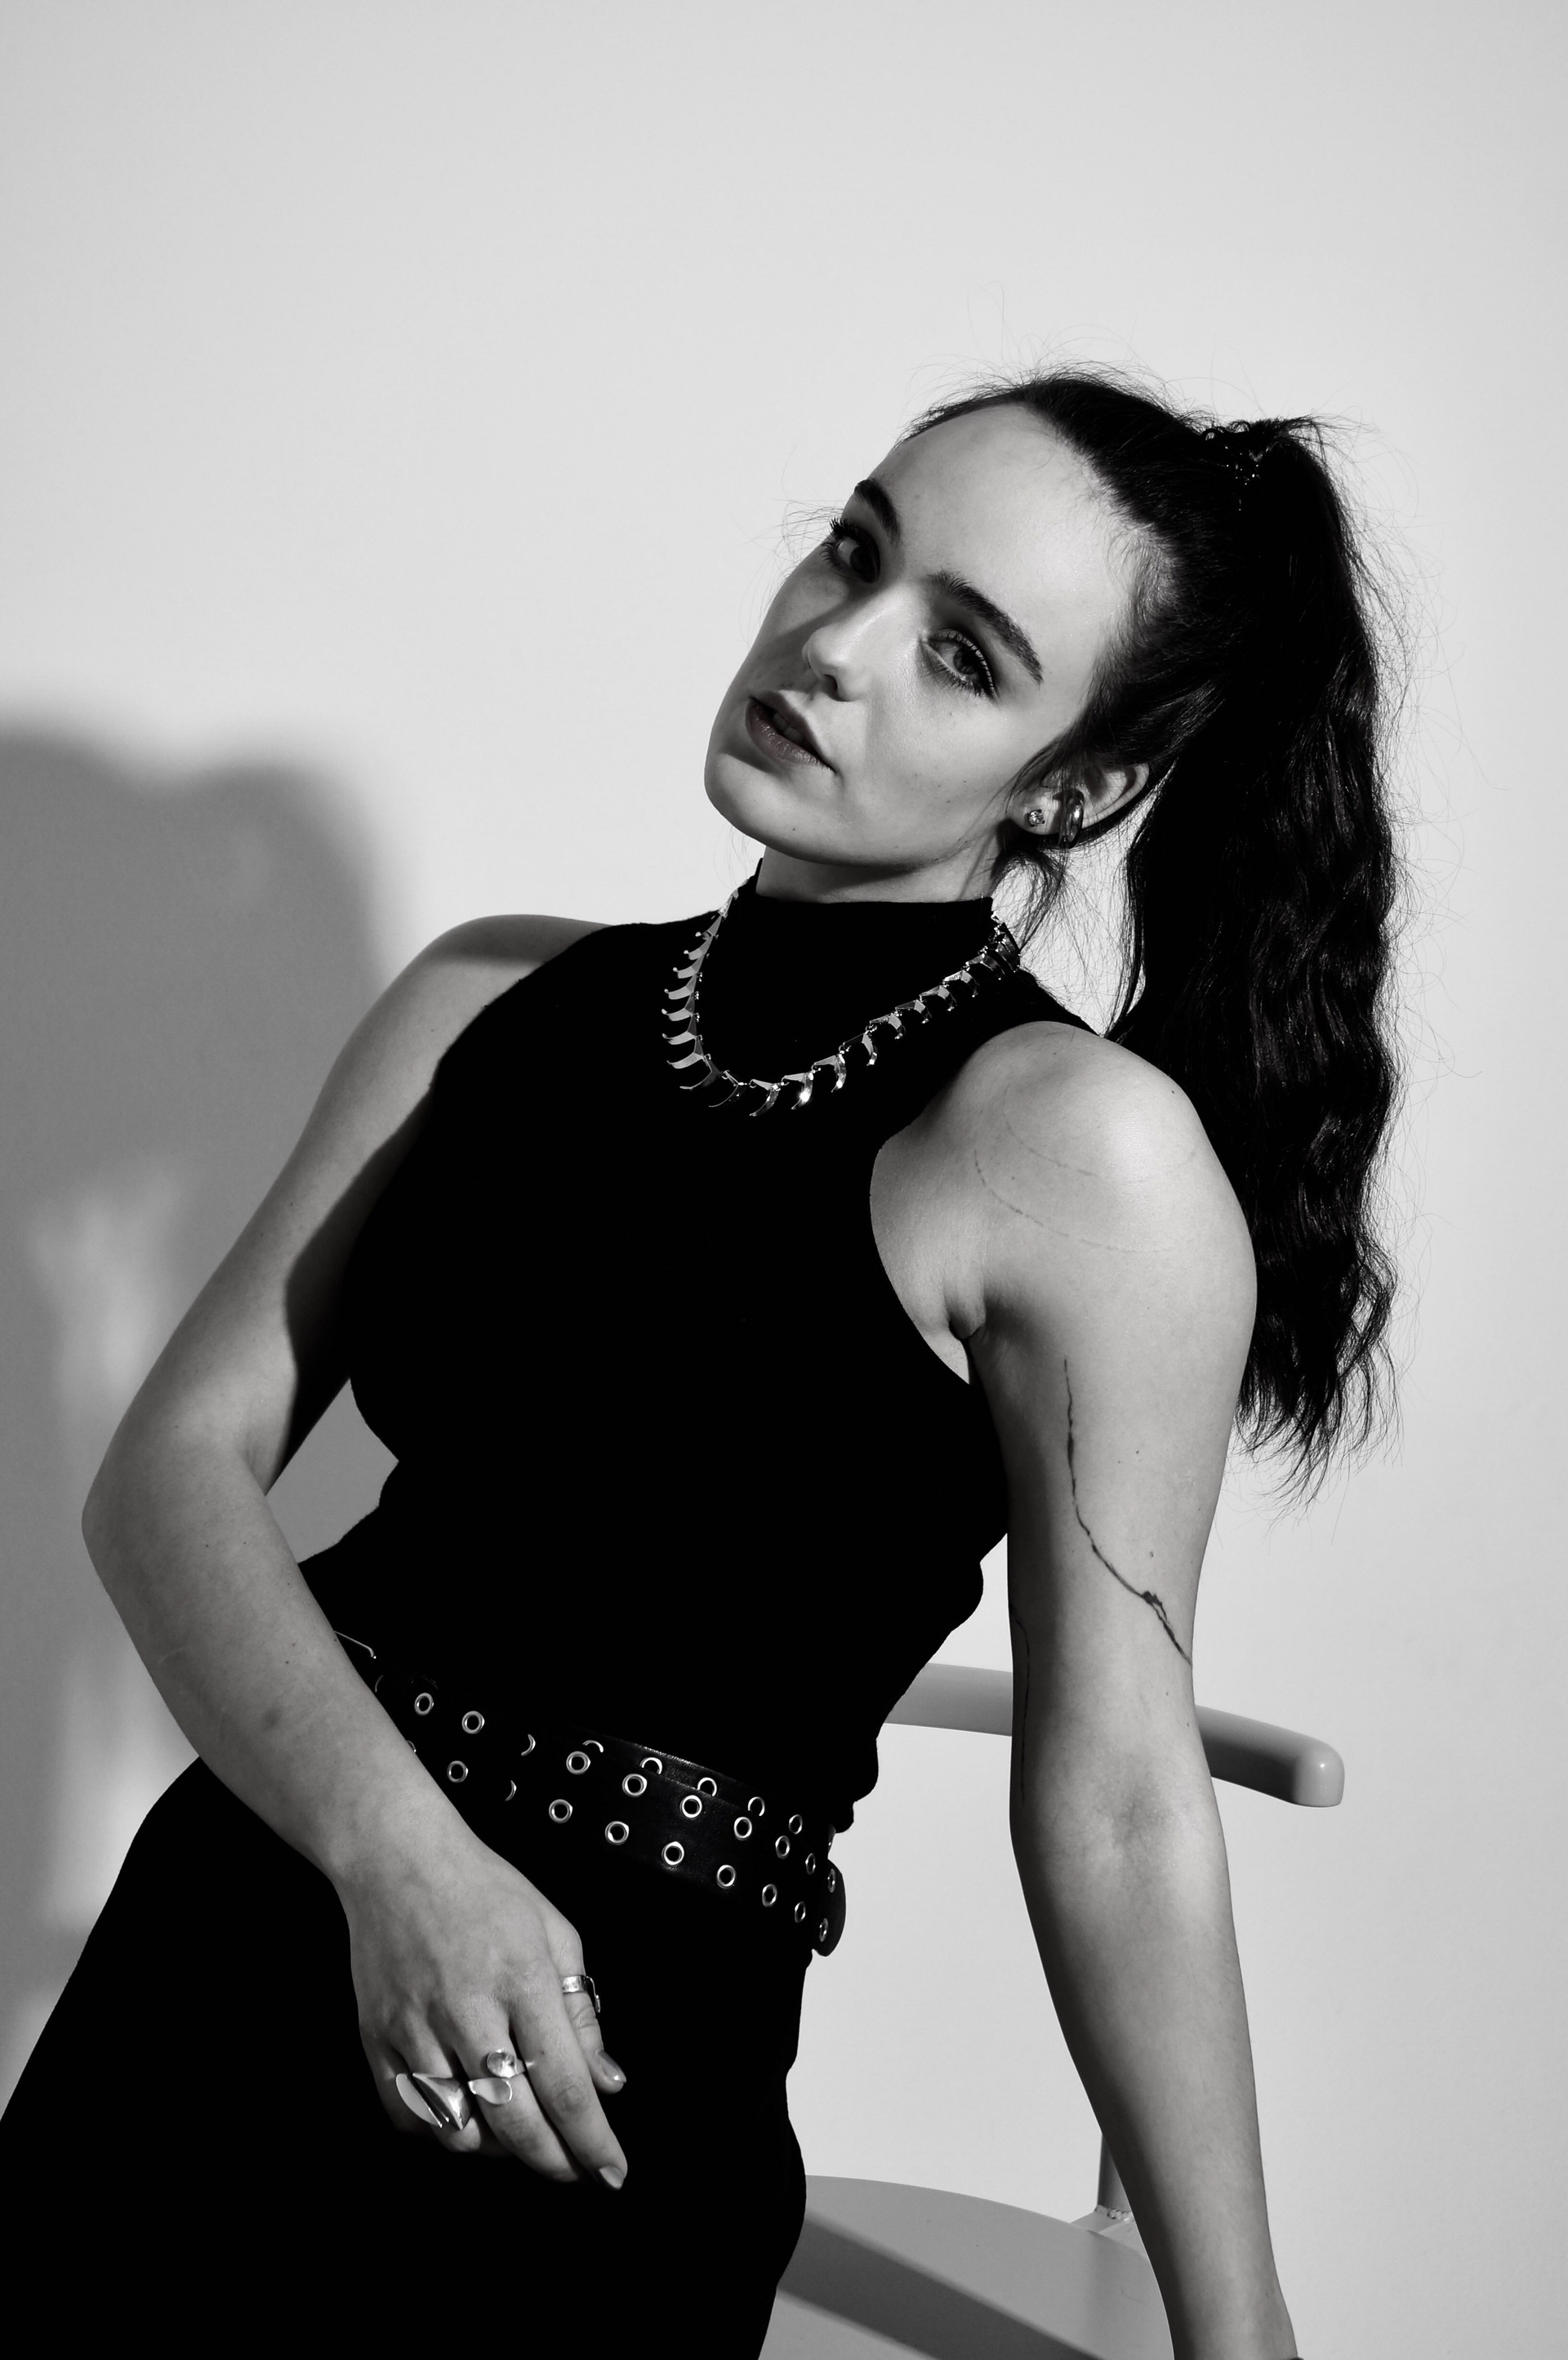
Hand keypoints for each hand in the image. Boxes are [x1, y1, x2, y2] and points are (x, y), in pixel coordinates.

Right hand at [337, 1824, 628, 2185]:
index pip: (565, 2082)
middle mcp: (468, 2007)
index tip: (612, 2172)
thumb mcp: (554, 1933)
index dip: (593, 2140)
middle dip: (552, 2161)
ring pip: (459, 2129)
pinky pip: (410, 2116)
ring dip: (498, 2150)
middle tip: (574, 2170)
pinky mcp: (377, 2037)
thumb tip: (608, 2084)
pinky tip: (466, 2115)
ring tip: (521, 2133)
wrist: (397, 1858)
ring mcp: (416, 2025)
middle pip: (514, 2119)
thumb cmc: (485, 1890)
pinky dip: (442, 2133)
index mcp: (522, 1977)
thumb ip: (582, 2014)